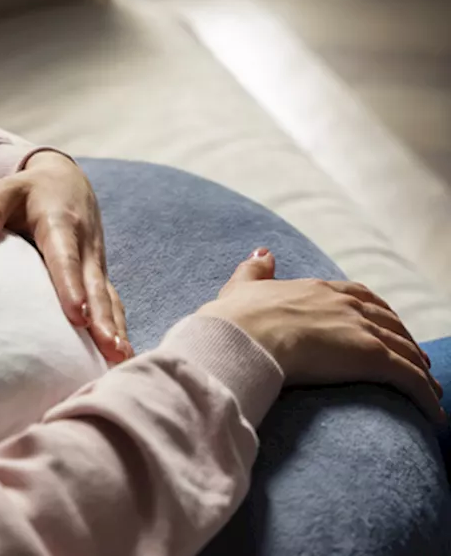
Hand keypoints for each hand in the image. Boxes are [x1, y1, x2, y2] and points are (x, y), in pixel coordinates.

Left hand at [0, 152, 131, 363]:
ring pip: (108, 297)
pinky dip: (116, 326)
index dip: (71, 286)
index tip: (77, 314)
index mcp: (60, 224)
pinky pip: (110, 302)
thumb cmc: (27, 191)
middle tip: (110, 347)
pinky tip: (119, 354)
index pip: (65, 259)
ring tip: (120, 358)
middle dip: (102, 318)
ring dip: (115, 327)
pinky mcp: (98, 276)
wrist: (64, 182)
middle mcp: (85, 246)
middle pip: (95, 286)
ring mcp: (95, 263)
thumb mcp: (5, 189)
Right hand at [201, 249, 444, 423]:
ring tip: (430, 387)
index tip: (383, 323)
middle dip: (405, 339)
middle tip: (416, 357)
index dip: (375, 311)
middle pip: (389, 321)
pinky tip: (434, 413)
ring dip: (420, 368)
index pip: (358, 296)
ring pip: (404, 349)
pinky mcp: (371, 357)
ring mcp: (361, 329)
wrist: (242, 336)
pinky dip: (426, 395)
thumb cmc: (235, 318)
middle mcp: (345, 305)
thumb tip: (263, 252)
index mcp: (317, 290)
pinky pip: (409, 378)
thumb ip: (255, 270)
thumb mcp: (242, 288)